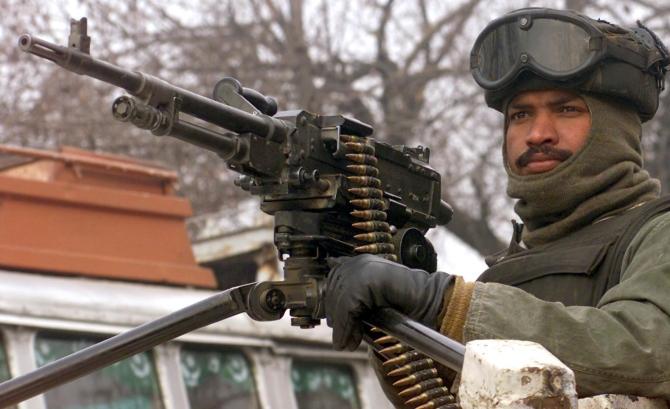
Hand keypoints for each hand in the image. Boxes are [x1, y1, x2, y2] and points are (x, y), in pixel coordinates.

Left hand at [324, 254, 452, 349]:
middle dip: (337, 320)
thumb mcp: (370, 306)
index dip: (333, 309)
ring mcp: (363, 267)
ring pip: (339, 301)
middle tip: (345, 341)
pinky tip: (351, 341)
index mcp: (358, 264)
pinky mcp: (368, 279)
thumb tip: (331, 322)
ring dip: (343, 327)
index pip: (332, 284)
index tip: (338, 329)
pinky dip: (347, 327)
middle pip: (333, 293)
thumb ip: (351, 308)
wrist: (430, 304)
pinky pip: (348, 306)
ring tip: (349, 344)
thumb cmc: (404, 307)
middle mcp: (358, 262)